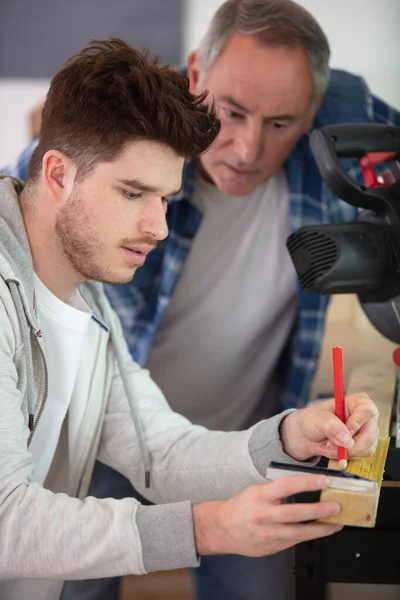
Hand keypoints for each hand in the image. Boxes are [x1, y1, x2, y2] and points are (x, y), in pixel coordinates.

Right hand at [193, 475, 341, 556]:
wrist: (222, 529)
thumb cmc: (241, 507)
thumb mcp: (257, 491)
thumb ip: (278, 491)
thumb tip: (304, 486)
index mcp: (260, 496)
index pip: (287, 486)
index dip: (308, 482)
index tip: (325, 481)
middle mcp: (264, 515)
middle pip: (296, 513)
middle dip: (319, 510)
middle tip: (336, 506)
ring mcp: (268, 533)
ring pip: (299, 532)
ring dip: (321, 528)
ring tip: (335, 523)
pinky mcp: (272, 547)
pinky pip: (294, 541)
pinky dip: (308, 536)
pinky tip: (319, 531)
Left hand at [280, 392, 378, 461]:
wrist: (306, 435)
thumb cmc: (313, 420)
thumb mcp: (317, 419)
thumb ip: (331, 426)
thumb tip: (347, 439)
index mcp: (357, 402)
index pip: (367, 411)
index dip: (357, 423)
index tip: (345, 432)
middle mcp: (366, 417)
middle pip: (369, 435)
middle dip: (348, 444)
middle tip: (329, 443)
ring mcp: (367, 433)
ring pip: (366, 449)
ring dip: (344, 452)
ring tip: (328, 445)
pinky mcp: (364, 447)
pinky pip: (360, 457)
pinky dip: (344, 457)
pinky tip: (333, 450)